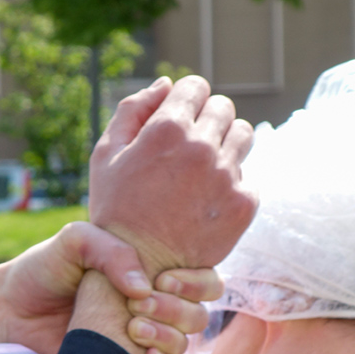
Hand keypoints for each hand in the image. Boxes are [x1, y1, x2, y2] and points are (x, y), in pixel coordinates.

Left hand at [0, 223, 219, 353]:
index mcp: (151, 271)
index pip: (202, 278)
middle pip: (198, 313)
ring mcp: (142, 336)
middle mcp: (154, 304)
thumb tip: (143, 287)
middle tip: (138, 306)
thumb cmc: (43, 270)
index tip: (160, 282)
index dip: (194, 282)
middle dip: (178, 310)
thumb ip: (111, 250)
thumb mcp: (74, 243)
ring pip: (183, 343)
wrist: (12, 313)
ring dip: (167, 337)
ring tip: (132, 328)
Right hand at [89, 75, 256, 280]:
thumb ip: (132, 110)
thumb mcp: (106, 157)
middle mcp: (201, 147)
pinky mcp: (244, 203)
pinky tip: (208, 202)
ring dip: (225, 145)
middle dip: (207, 120)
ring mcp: (226, 176)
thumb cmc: (116, 212)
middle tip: (190, 148)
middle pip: (223, 107)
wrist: (139, 269)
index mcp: (166, 129)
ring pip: (243, 135)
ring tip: (203, 171)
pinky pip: (248, 176)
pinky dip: (231, 184)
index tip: (180, 120)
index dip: (186, 100)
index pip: (196, 86)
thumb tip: (167, 84)